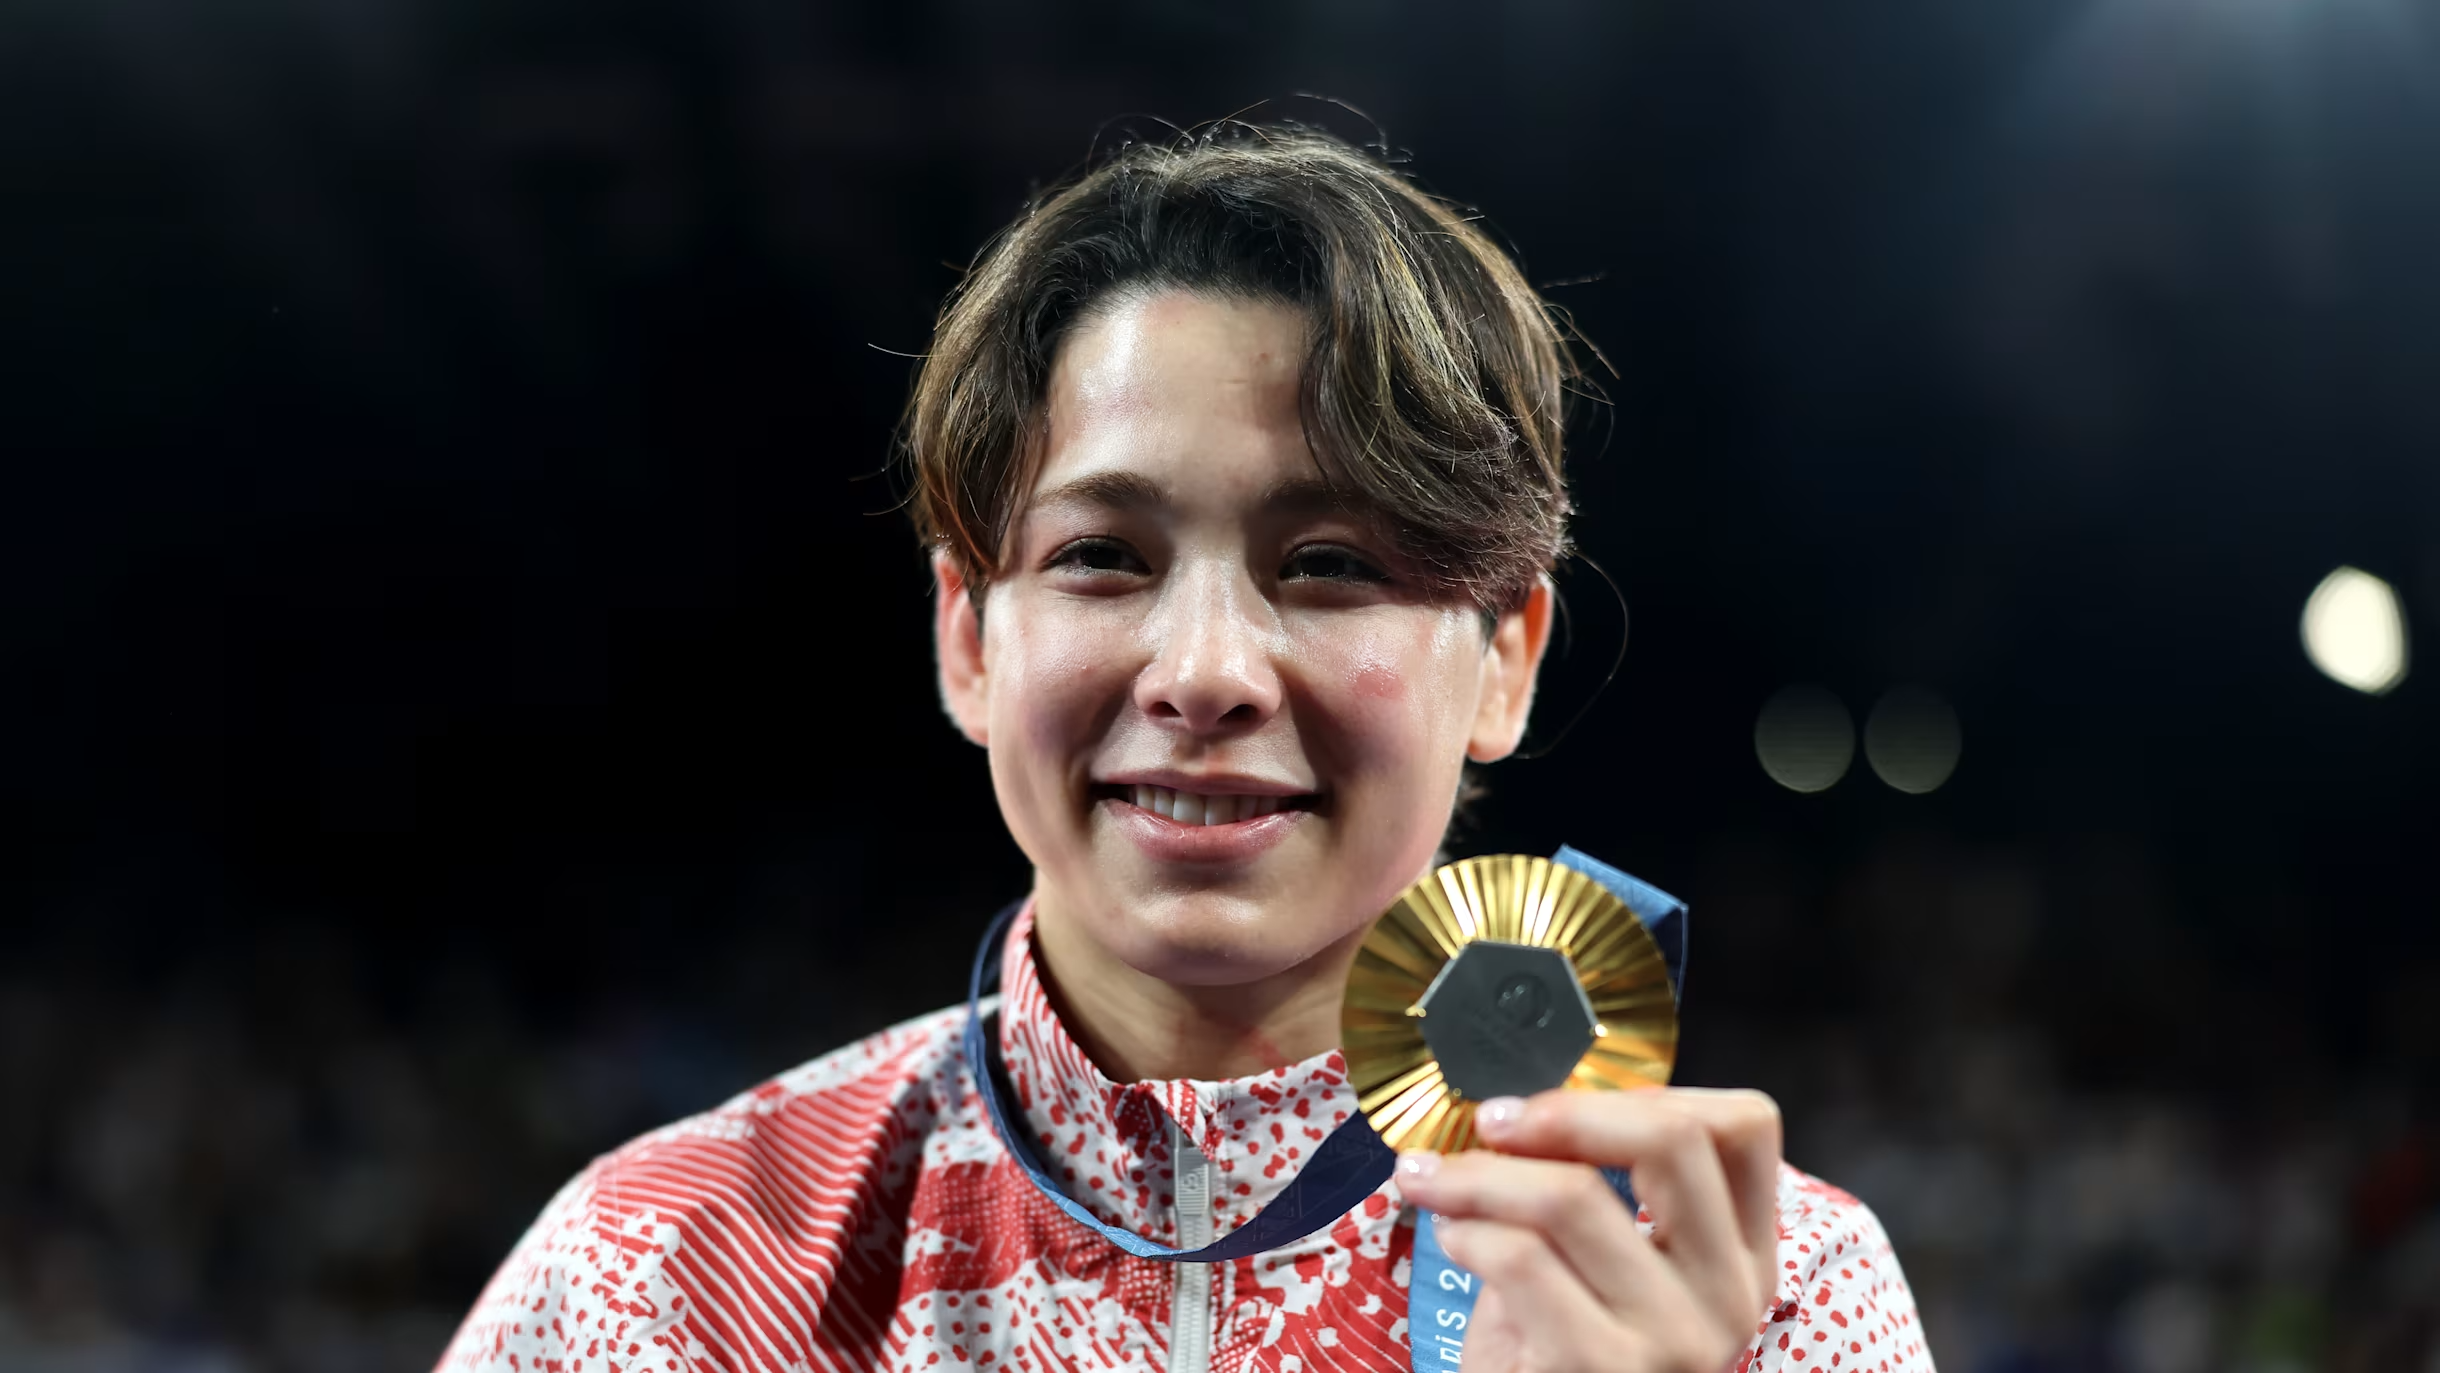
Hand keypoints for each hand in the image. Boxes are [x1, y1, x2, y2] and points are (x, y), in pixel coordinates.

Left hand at [1393, 1087, 1782, 1372]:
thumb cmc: (1559, 1349)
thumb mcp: (1607, 1268)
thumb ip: (1603, 1189)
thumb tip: (1529, 1095)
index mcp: (1746, 1257)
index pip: (1747, 1127)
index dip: (1650, 1090)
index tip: (1567, 1101)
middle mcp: (1732, 1298)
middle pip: (1671, 1139)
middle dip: (1562, 1111)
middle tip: (1489, 1120)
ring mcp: (1676, 1341)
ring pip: (1573, 1197)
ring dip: (1478, 1174)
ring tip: (1433, 1182)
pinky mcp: (1603, 1370)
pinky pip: (1521, 1259)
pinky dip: (1467, 1232)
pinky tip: (1452, 1239)